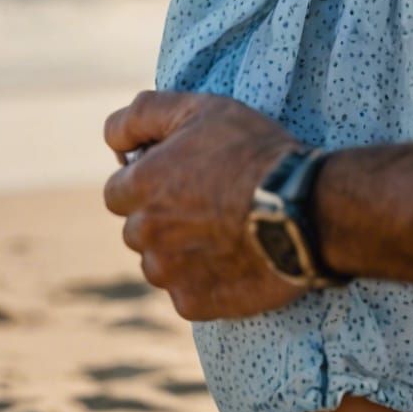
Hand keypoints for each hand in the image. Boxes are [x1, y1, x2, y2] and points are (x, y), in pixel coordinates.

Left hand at [103, 90, 305, 320]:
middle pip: (139, 228)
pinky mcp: (192, 303)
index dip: (149, 181)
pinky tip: (234, 258)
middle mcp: (144, 233)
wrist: (302, 208)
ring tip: (225, 231)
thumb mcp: (200, 109)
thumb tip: (111, 137)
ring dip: (181, 250)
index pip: (119, 190)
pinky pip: (186, 292)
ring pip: (160, 263)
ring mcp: (167, 273)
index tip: (183, 176)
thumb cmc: (251, 151)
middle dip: (163, 217)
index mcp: (140, 186)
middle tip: (209, 202)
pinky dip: (204, 279)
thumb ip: (145, 114)